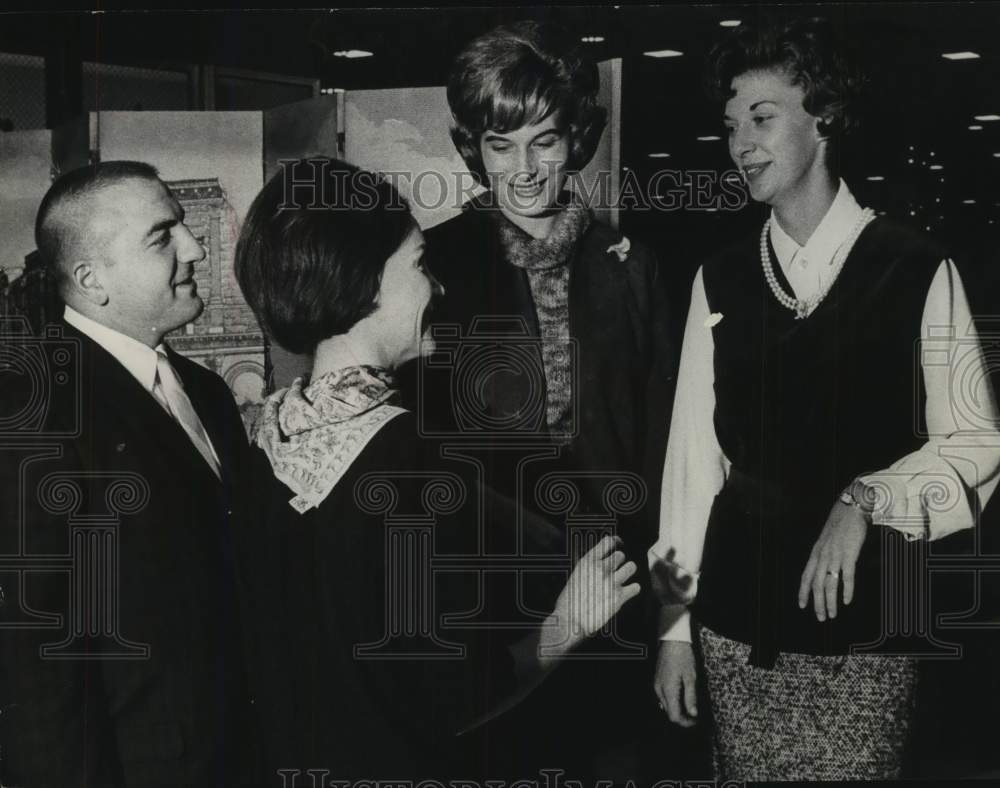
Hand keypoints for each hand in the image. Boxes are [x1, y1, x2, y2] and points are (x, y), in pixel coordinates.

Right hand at [541, 535, 639, 658]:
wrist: (570, 621)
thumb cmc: (569, 600)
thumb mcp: (576, 575)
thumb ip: (590, 566)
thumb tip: (601, 561)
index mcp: (588, 561)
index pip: (608, 542)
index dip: (616, 542)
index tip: (618, 544)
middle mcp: (601, 569)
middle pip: (621, 555)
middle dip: (619, 562)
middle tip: (615, 571)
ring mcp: (612, 582)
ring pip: (631, 567)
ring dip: (628, 572)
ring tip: (622, 579)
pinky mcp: (619, 597)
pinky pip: (636, 587)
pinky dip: (632, 590)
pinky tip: (626, 592)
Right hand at [653, 640, 697, 726]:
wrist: (671, 641)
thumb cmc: (683, 657)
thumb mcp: (691, 677)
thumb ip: (691, 697)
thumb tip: (693, 714)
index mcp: (668, 690)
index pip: (674, 716)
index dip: (685, 723)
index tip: (695, 722)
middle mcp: (659, 690)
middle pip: (669, 713)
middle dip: (682, 717)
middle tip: (695, 716)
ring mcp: (656, 685)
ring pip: (665, 706)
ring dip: (677, 710)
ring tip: (689, 707)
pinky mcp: (656, 681)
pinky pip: (663, 698)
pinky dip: (672, 702)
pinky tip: (681, 698)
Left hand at [798, 499, 868, 620]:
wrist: (850, 508)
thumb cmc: (840, 524)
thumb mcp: (826, 540)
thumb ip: (824, 555)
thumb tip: (824, 569)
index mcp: (816, 553)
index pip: (806, 577)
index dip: (803, 592)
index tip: (802, 605)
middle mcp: (822, 556)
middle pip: (816, 584)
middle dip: (817, 603)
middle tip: (820, 617)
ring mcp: (835, 555)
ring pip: (829, 583)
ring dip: (830, 601)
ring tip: (831, 614)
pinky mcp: (848, 554)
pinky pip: (846, 576)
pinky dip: (846, 590)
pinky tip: (846, 601)